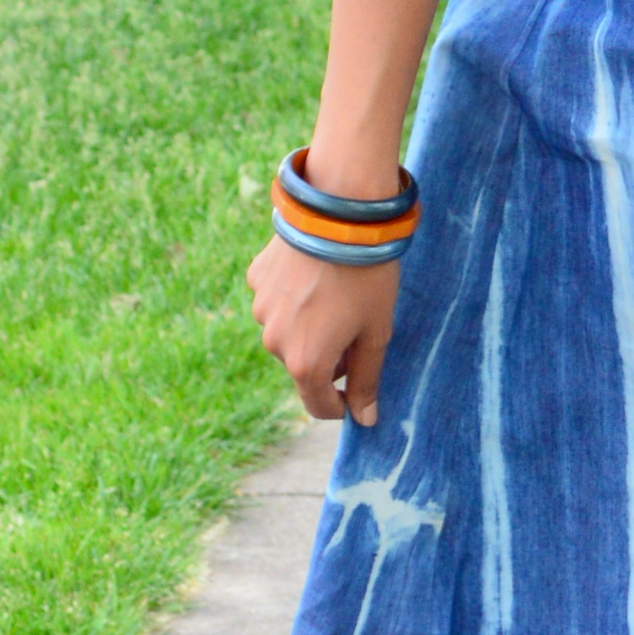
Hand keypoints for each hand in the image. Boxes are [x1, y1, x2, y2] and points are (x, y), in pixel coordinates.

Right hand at [248, 236, 398, 428]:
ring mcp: (261, 308)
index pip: (319, 404)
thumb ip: (368, 379)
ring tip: (337, 295)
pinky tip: (316, 275)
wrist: (340, 214)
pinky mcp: (257, 278)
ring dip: (309, 326)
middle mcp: (274, 342)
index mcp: (305, 362)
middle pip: (303, 365)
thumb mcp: (376, 331)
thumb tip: (365, 420)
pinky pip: (276, 300)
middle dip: (329, 357)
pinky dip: (294, 297)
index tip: (358, 389)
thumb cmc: (367, 277)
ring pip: (287, 332)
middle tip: (357, 327)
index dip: (342, 403)